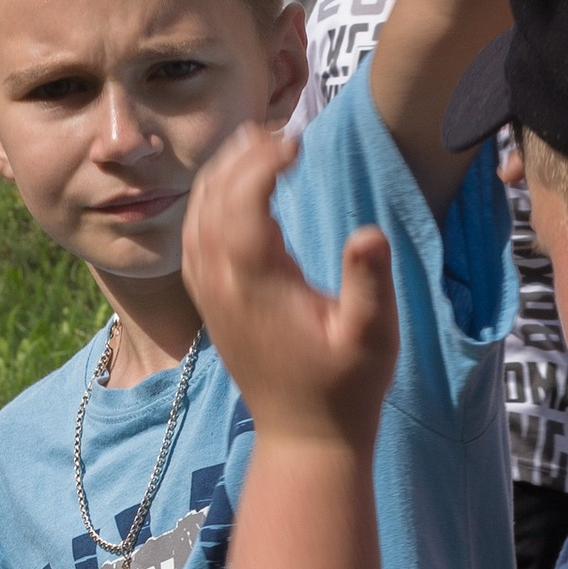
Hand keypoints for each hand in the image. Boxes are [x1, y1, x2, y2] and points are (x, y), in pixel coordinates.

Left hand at [184, 125, 398, 449]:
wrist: (304, 437)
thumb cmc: (344, 388)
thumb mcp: (372, 337)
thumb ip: (369, 283)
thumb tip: (368, 234)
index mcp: (257, 283)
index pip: (244, 203)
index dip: (263, 163)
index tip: (296, 142)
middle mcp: (222, 284)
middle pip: (214, 200)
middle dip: (242, 158)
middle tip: (279, 131)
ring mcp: (210, 293)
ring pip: (198, 215)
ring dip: (223, 175)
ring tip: (258, 146)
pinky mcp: (210, 302)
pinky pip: (195, 238)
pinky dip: (210, 202)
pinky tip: (233, 190)